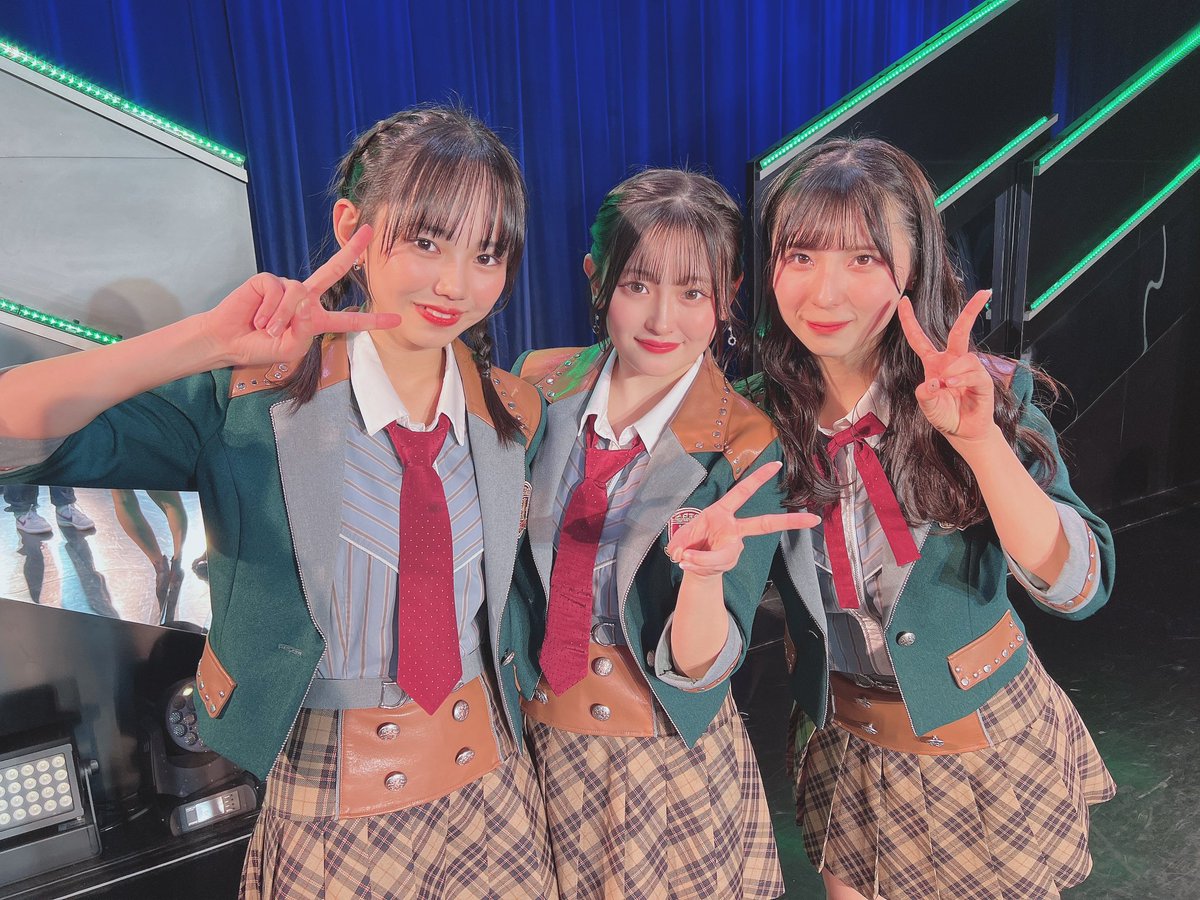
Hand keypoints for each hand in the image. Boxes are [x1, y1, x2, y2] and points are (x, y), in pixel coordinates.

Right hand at [200, 225, 401, 365]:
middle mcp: (306, 299)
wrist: (229, 341)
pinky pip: (278, 291)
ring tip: (265, 328)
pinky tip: (257, 317)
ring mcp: (287, 287)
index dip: (372, 321)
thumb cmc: (260, 347)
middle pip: (333, 271)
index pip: (348, 319)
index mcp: (316, 320)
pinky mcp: (268, 280)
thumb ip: (305, 332)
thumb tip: (307, 306)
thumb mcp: (290, 349)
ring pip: (298, 294)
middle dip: (352, 250)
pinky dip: (268, 309)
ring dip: (280, 317)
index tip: (397, 319)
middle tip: (369, 230)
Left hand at [665, 460, 819, 577]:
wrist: (690, 564)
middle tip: (812, 519)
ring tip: (684, 558)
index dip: (758, 478)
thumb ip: (682, 548)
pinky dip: (697, 567)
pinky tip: (689, 564)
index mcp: (721, 512)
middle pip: (764, 524)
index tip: (776, 465)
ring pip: (723, 555)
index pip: (742, 492)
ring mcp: (735, 546)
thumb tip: (687, 557)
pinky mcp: (731, 561)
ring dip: (700, 560)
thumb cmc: (688, 544)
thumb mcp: (678, 541)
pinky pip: (714, 566)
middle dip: (789, 522)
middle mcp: (733, 528)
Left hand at [897, 289, 996, 442]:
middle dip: (971, 311)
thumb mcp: (927, 405)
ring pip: (965, 357)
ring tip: (948, 388)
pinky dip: (962, 379)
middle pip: (959, 331)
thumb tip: (933, 382)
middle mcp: (952, 361)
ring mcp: (969, 369)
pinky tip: (954, 386)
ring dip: (954, 372)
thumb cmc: (944, 415)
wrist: (963, 432)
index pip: (919, 338)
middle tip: (984, 293)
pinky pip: (973, 372)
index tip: (904, 300)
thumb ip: (925, 395)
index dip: (910, 320)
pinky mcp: (982, 380)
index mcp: (934, 363)